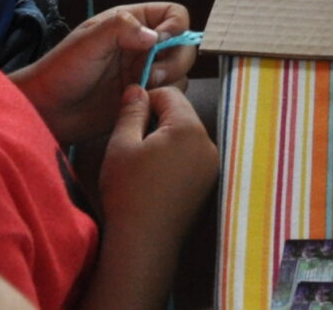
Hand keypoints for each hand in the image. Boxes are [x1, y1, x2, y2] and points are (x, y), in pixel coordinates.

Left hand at [12, 4, 197, 145]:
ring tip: (143, 89)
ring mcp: (144, 72)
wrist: (46, 109)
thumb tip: (156, 36)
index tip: (160, 43)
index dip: (175, 27)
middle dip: (174, 60)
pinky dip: (162, 98)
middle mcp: (143, 45)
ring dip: (169, 79)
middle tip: (151, 74)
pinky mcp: (142, 97)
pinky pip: (168, 95)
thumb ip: (121, 29)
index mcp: (132, 23)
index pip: (174, 15)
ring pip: (180, 71)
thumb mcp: (88, 41)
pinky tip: (140, 103)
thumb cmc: (62, 69)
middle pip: (183, 45)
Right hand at [97, 81, 218, 241]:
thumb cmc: (128, 192)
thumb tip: (137, 88)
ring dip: (166, 140)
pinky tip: (154, 176)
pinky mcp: (207, 184)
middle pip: (181, 115)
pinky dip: (174, 158)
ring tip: (141, 162)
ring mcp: (211, 166)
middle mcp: (208, 144)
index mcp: (189, 128)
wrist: (143, 244)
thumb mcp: (121, 145)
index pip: (170, 94)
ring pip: (186, 137)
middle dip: (157, 121)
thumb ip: (131, 111)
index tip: (128, 117)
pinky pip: (191, 157)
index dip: (146, 100)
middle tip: (132, 142)